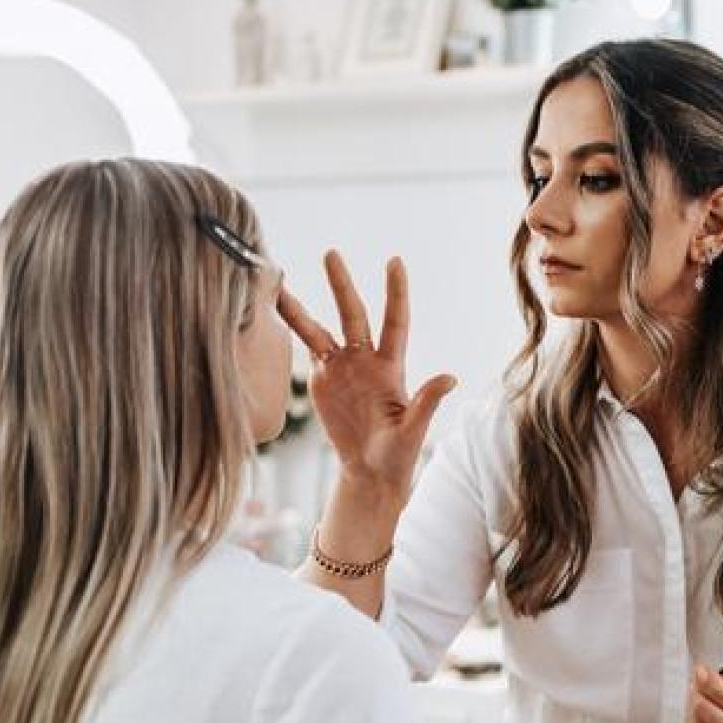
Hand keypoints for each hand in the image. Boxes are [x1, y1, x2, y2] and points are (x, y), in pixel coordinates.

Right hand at [278, 250, 454, 505]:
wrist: (371, 470)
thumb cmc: (398, 453)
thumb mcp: (413, 430)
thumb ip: (427, 403)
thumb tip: (451, 378)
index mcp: (391, 367)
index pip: (395, 321)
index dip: (395, 292)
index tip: (394, 260)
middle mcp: (365, 359)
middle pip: (353, 315)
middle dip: (341, 285)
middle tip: (331, 253)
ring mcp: (341, 368)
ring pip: (319, 329)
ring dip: (300, 308)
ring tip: (277, 283)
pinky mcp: (321, 380)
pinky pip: (304, 349)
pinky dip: (290, 331)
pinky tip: (270, 311)